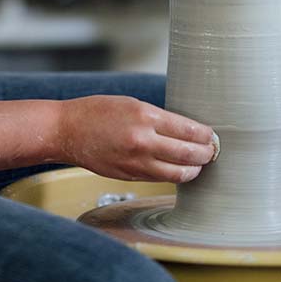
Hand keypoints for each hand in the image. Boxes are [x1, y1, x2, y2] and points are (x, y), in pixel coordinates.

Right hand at [56, 95, 214, 183]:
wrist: (67, 130)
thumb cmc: (97, 111)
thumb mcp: (131, 104)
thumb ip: (158, 118)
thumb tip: (186, 129)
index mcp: (145, 115)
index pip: (188, 129)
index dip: (205, 135)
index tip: (212, 135)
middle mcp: (143, 140)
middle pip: (188, 154)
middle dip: (206, 153)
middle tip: (213, 151)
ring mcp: (136, 161)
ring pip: (178, 172)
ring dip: (194, 169)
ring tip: (199, 164)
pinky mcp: (130, 175)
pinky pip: (160, 178)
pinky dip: (174, 175)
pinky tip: (179, 170)